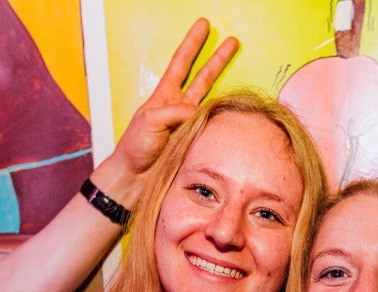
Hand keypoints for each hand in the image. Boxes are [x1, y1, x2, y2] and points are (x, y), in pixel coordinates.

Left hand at [90, 19, 238, 205]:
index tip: (203, 26)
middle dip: (218, 58)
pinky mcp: (197, 141)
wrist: (136, 178)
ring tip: (241, 83)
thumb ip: (175, 111)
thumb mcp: (150, 120)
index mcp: (165, 97)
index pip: (181, 64)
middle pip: (203, 77)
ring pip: (212, 99)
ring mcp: (190, 124)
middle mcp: (179, 107)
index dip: (192, 44)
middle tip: (233, 42)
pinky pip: (213, 126)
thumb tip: (199, 110)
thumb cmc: (136, 147)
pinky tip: (233, 114)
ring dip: (226, 86)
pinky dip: (223, 119)